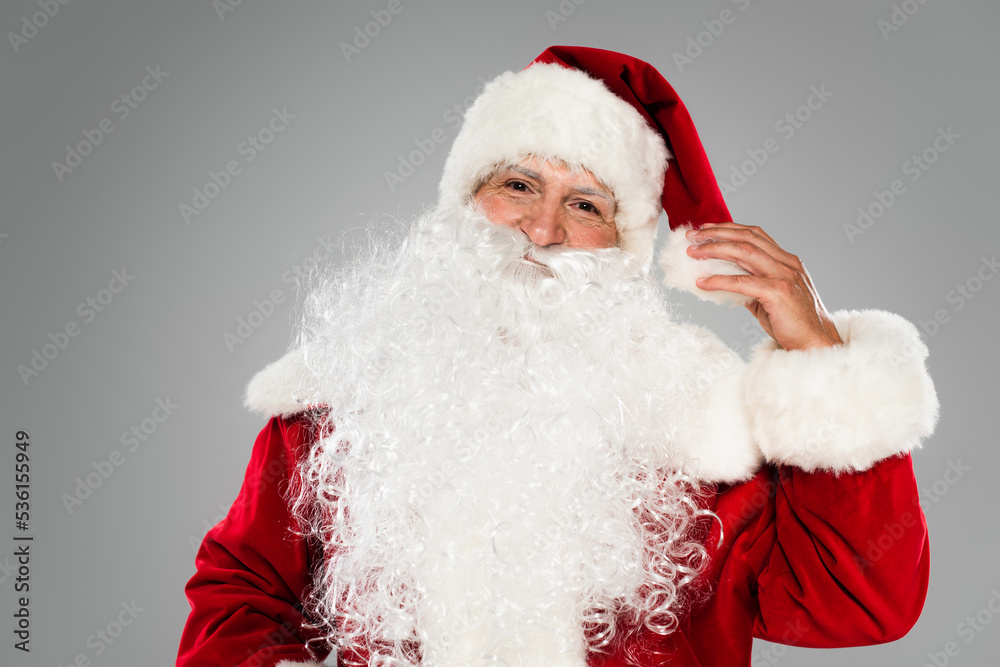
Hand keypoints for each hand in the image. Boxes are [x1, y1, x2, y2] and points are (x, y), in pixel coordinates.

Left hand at [685, 222, 842, 350]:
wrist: (815, 343)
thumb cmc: (792, 323)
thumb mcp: (769, 298)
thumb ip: (750, 286)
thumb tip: (722, 281)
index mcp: (787, 261)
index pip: (755, 234)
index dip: (729, 228)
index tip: (706, 229)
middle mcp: (787, 264)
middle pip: (747, 238)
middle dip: (717, 234)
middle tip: (692, 236)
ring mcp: (784, 277)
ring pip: (744, 252)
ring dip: (714, 250)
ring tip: (693, 253)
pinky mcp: (778, 293)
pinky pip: (742, 282)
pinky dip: (719, 280)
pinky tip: (703, 282)